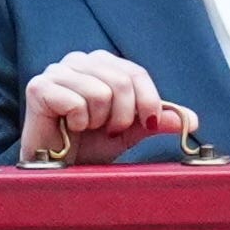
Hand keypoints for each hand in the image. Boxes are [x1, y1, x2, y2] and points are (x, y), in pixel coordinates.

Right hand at [19, 48, 194, 163]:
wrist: (58, 168)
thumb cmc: (88, 145)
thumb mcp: (129, 133)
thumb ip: (156, 120)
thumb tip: (190, 120)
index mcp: (102, 64)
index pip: (136, 73)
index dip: (149, 101)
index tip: (149, 124)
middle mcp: (79, 60)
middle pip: (122, 82)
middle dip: (123, 117)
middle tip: (109, 132)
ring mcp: (57, 71)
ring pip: (101, 93)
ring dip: (98, 121)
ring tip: (86, 128)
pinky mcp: (39, 87)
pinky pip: (76, 102)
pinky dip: (79, 123)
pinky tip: (69, 127)